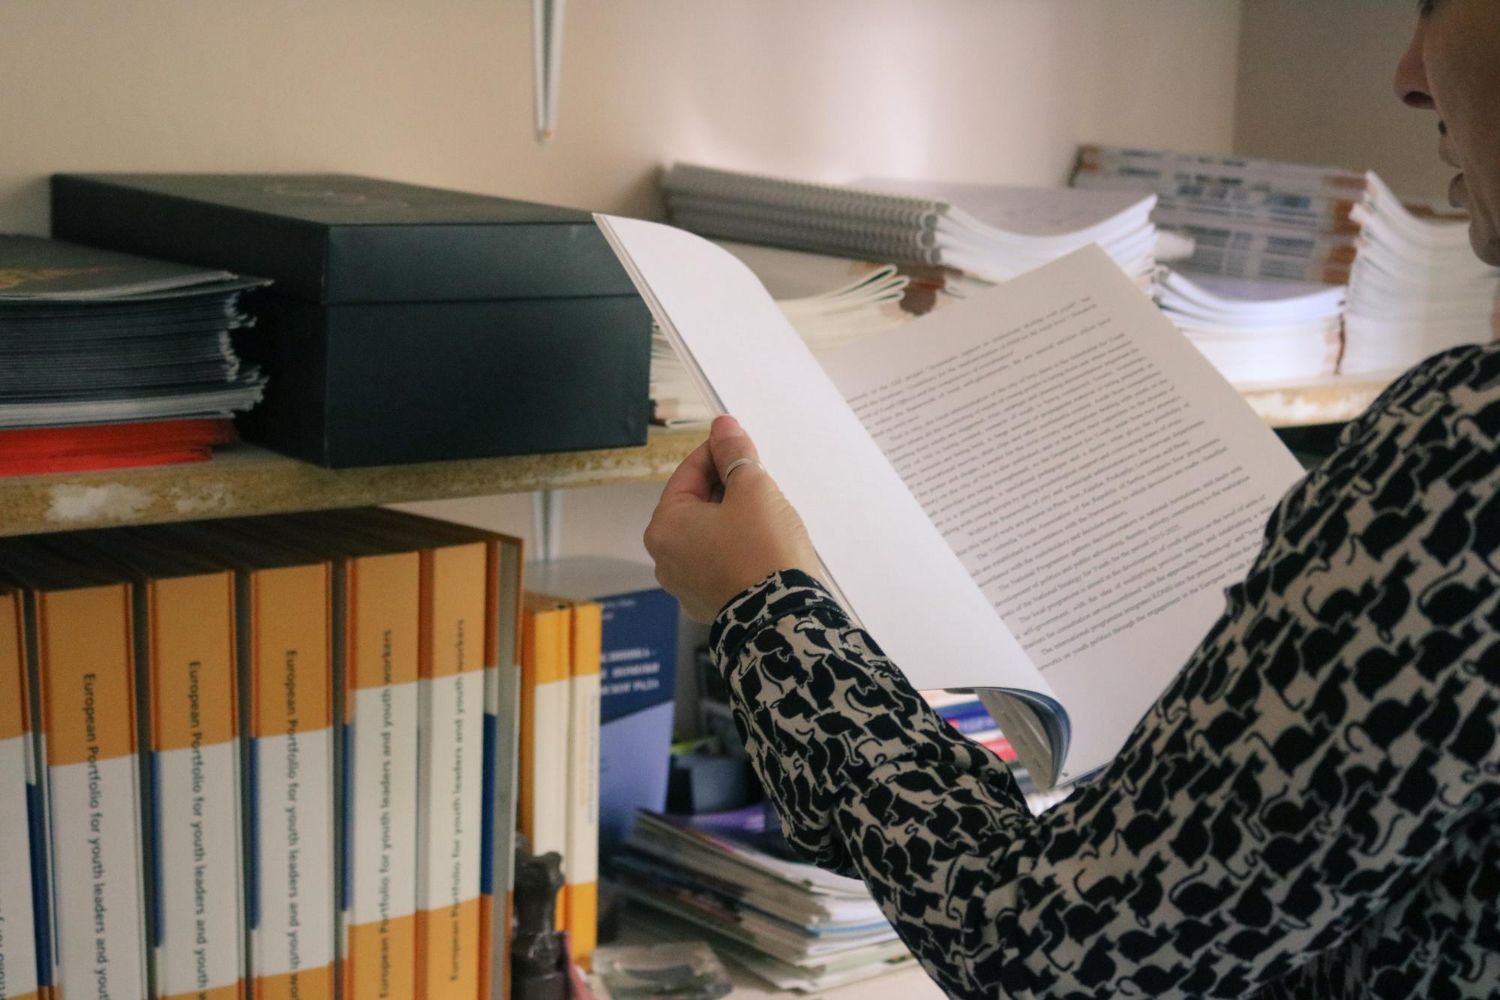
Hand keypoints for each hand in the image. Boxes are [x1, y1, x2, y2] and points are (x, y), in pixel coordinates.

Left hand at [645, 415, 820, 621]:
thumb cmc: (763, 552)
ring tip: (768, 516)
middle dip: (729, 489)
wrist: (784, 620)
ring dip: (735, 519)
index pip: (689, 473)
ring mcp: (687, 586)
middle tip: (761, 482)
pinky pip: (721, 563)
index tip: (740, 443)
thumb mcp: (753, 489)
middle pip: (697, 505)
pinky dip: (739, 549)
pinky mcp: (711, 603)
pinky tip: (764, 546)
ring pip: (710, 535)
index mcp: (665, 527)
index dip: (718, 452)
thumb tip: (723, 428)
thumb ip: (734, 454)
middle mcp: (666, 559)